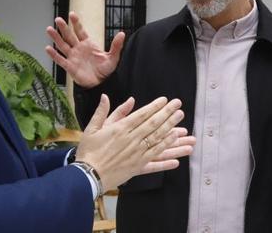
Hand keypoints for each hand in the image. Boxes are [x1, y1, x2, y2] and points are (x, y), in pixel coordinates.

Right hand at [45, 12, 124, 87]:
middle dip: (63, 28)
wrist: (101, 84)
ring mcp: (73, 57)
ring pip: (62, 45)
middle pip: (69, 36)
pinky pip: (60, 60)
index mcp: (88, 44)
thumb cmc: (106, 70)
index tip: (72, 14)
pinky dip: (54, 54)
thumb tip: (122, 34)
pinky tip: (48, 48)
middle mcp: (79, 49)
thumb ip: (116, 45)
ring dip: (56, 38)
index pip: (80, 31)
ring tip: (49, 29)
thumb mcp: (113, 57)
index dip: (76, 23)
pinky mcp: (70, 67)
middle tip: (58, 19)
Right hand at [76, 95, 193, 190]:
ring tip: (183, 124)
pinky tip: (176, 151)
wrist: (87, 176)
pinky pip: (156, 159)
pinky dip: (167, 154)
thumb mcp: (92, 129)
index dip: (155, 107)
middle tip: (178, 106)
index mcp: (120, 129)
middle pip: (153, 124)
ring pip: (157, 140)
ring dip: (172, 131)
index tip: (165, 100)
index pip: (142, 114)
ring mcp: (137, 153)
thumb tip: (105, 96)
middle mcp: (132, 140)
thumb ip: (102, 112)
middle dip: (167, 114)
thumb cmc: (88, 151)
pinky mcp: (138, 166)